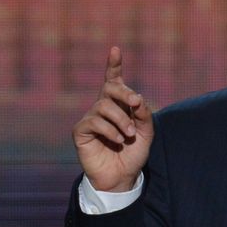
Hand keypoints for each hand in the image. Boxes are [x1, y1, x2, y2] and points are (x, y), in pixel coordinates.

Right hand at [72, 47, 153, 191]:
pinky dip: (110, 130)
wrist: (122, 177)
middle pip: (110, 87)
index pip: (114, 80)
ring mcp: (91, 118)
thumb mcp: (146, 132)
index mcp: (119, 105)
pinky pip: (94, 122)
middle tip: (136, 104)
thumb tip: (137, 99)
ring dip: (121, 119)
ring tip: (128, 135)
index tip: (115, 49)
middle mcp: (103, 107)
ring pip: (104, 105)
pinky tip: (117, 140)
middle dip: (124, 92)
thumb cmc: (133, 153)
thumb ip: (143, 114)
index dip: (114, 65)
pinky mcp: (81, 131)